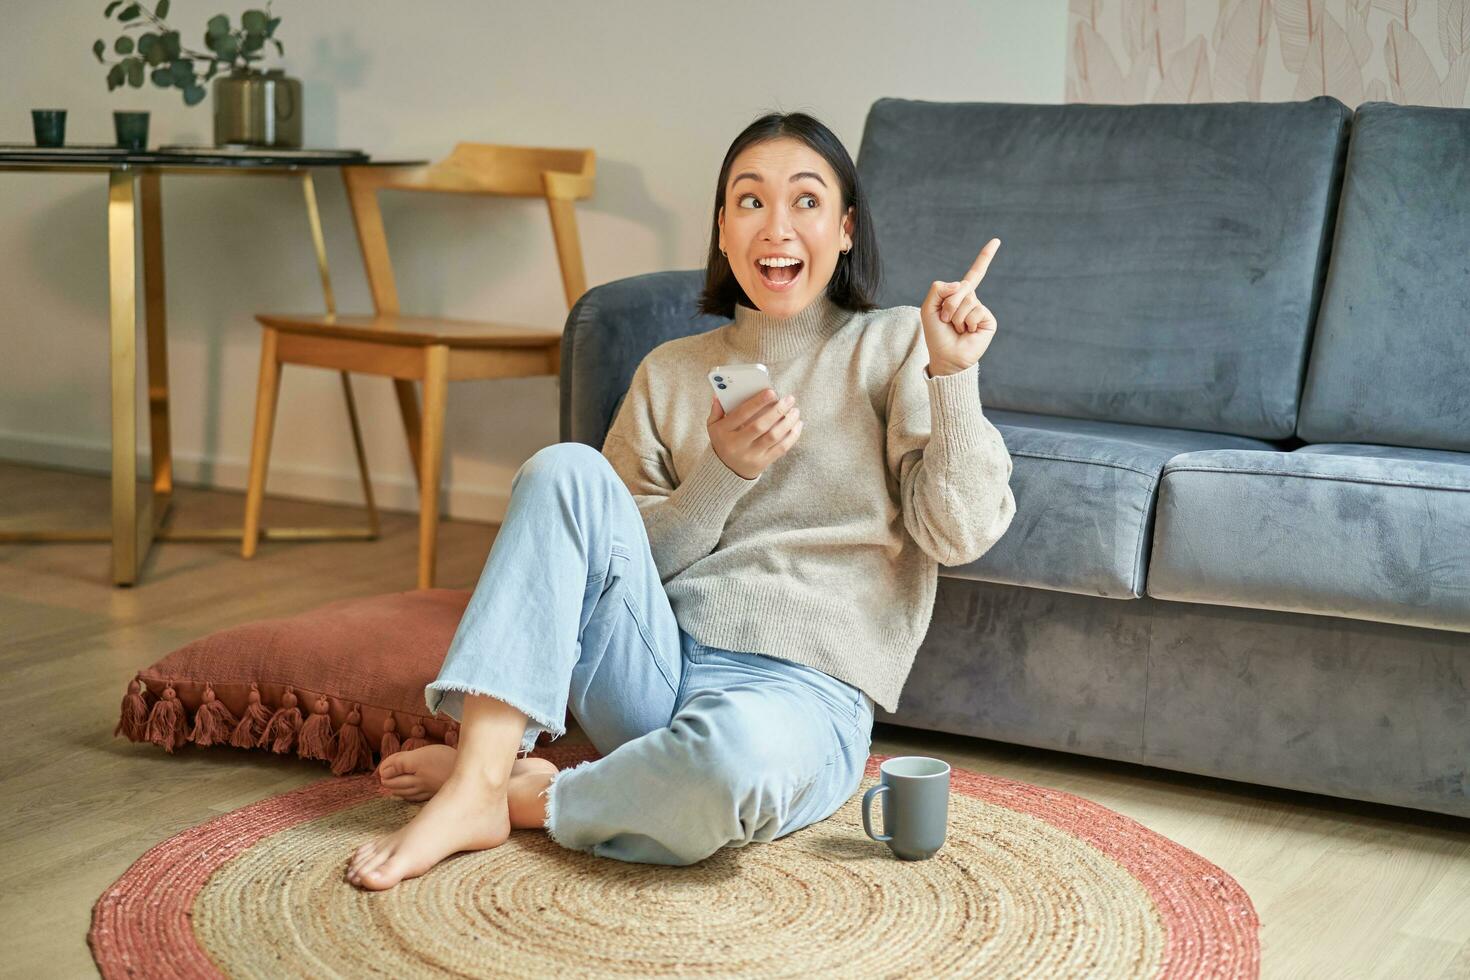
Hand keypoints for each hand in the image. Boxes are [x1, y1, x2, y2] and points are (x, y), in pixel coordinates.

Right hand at [707, 388, 800, 479]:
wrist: (727, 470)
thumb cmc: (723, 441)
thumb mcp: (713, 426)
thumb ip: (717, 410)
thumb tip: (720, 393)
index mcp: (723, 432)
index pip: (741, 414)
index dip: (757, 402)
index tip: (772, 392)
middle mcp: (736, 445)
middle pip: (759, 426)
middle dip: (777, 411)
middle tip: (789, 399)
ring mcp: (750, 455)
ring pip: (773, 437)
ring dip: (787, 422)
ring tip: (795, 411)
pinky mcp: (762, 463)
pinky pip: (781, 448)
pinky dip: (792, 436)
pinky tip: (797, 424)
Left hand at [919, 238, 1000, 375]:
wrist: (946, 357)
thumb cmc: (937, 335)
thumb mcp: (928, 308)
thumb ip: (938, 289)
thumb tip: (961, 284)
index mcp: (959, 295)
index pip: (974, 274)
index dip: (985, 257)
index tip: (996, 241)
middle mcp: (972, 300)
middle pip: (960, 288)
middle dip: (948, 305)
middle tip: (946, 321)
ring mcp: (981, 310)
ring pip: (966, 301)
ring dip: (955, 317)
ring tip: (956, 329)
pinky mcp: (988, 320)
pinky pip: (975, 312)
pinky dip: (966, 323)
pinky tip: (967, 332)